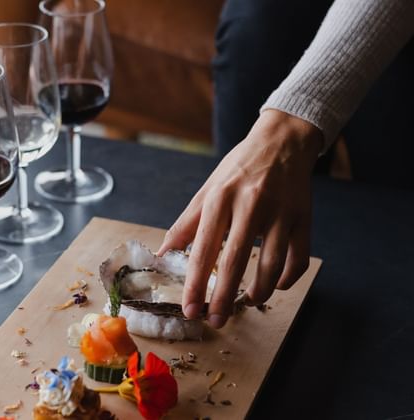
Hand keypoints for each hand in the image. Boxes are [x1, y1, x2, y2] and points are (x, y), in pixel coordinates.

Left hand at [158, 110, 322, 327]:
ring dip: (258, 292)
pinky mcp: (303, 218)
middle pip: (236, 261)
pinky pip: (299, 259)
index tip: (189, 309)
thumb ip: (185, 223)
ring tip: (246, 302)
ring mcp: (280, 212)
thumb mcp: (207, 190)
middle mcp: (251, 205)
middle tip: (216, 321)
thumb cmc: (238, 169)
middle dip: (224, 297)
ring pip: (272, 265)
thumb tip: (162, 253)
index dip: (195, 283)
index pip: (204, 248)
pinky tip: (275, 285)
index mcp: (221, 198)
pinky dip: (288, 279)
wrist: (282, 142)